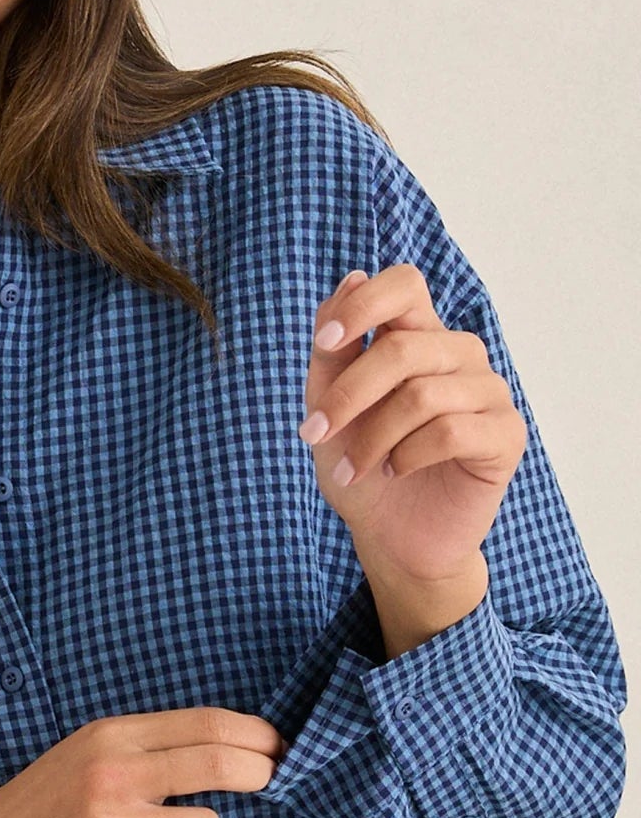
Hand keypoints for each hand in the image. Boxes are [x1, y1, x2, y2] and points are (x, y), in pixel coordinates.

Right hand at [0, 708, 287, 817]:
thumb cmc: (35, 809)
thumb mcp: (82, 755)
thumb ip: (145, 750)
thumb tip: (230, 754)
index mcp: (108, 735)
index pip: (206, 723)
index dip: (256, 734)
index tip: (277, 746)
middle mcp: (112, 775)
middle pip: (222, 763)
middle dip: (262, 772)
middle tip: (272, 780)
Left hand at [298, 264, 527, 583]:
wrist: (392, 538)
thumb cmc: (362, 470)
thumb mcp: (329, 409)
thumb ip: (334, 351)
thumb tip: (352, 278)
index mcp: (419, 337)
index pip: (405, 284)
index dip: (363, 305)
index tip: (323, 344)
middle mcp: (459, 355)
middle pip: (402, 348)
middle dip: (348, 395)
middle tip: (313, 433)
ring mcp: (488, 393)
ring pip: (422, 395)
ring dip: (372, 438)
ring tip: (351, 471)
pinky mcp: (505, 435)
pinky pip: (451, 431)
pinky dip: (408, 455)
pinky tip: (394, 472)